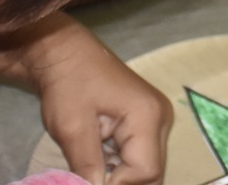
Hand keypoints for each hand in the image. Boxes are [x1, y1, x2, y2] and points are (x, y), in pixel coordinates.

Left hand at [22, 16, 172, 184]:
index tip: (87, 181)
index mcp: (148, 117)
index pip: (146, 171)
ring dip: (120, 176)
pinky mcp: (147, 122)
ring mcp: (156, 120)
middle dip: (122, 182)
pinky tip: (99, 160)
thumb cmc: (68, 85)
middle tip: (90, 179)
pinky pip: (140, 155)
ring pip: (147, 167)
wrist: (66, 55)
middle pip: (154, 172)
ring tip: (92, 170)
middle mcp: (160, 119)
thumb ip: (86, 166)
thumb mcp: (71, 128)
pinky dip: (120, 167)